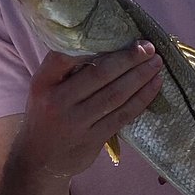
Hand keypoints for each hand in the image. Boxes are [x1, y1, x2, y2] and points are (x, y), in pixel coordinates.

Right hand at [15, 43, 162, 179]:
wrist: (38, 160)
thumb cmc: (45, 115)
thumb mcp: (43, 89)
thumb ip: (64, 70)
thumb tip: (103, 44)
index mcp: (43, 82)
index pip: (66, 56)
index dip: (95, 44)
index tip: (121, 35)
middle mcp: (57, 101)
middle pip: (99, 75)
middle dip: (128, 59)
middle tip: (149, 47)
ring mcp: (76, 122)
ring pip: (115, 95)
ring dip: (139, 77)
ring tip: (156, 64)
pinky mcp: (92, 139)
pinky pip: (122, 115)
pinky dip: (141, 99)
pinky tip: (153, 86)